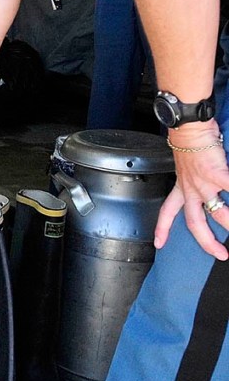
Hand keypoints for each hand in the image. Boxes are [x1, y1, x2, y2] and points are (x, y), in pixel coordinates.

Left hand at [154, 127, 228, 259]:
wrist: (189, 126)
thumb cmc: (190, 140)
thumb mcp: (186, 164)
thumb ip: (194, 177)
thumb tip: (210, 183)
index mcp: (181, 186)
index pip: (167, 212)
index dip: (162, 229)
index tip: (159, 243)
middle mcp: (190, 189)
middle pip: (195, 223)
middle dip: (208, 242)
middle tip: (221, 254)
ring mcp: (203, 184)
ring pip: (217, 213)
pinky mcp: (217, 174)